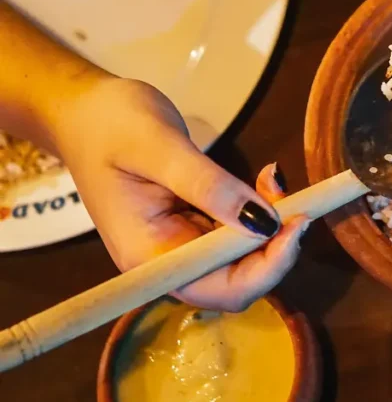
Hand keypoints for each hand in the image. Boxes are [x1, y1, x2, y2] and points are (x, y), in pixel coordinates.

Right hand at [53, 77, 307, 311]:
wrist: (84, 110)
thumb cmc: (110, 125)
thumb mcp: (159, 147)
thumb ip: (209, 185)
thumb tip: (264, 222)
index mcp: (149, 257)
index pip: (220, 290)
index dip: (266, 269)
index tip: (295, 225)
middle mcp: (169, 262)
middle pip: (241, 280)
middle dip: (276, 245)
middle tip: (296, 200)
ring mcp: (183, 245)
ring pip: (246, 256)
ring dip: (273, 225)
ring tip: (274, 178)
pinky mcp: (195, 226)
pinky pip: (239, 231)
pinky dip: (261, 210)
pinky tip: (266, 179)